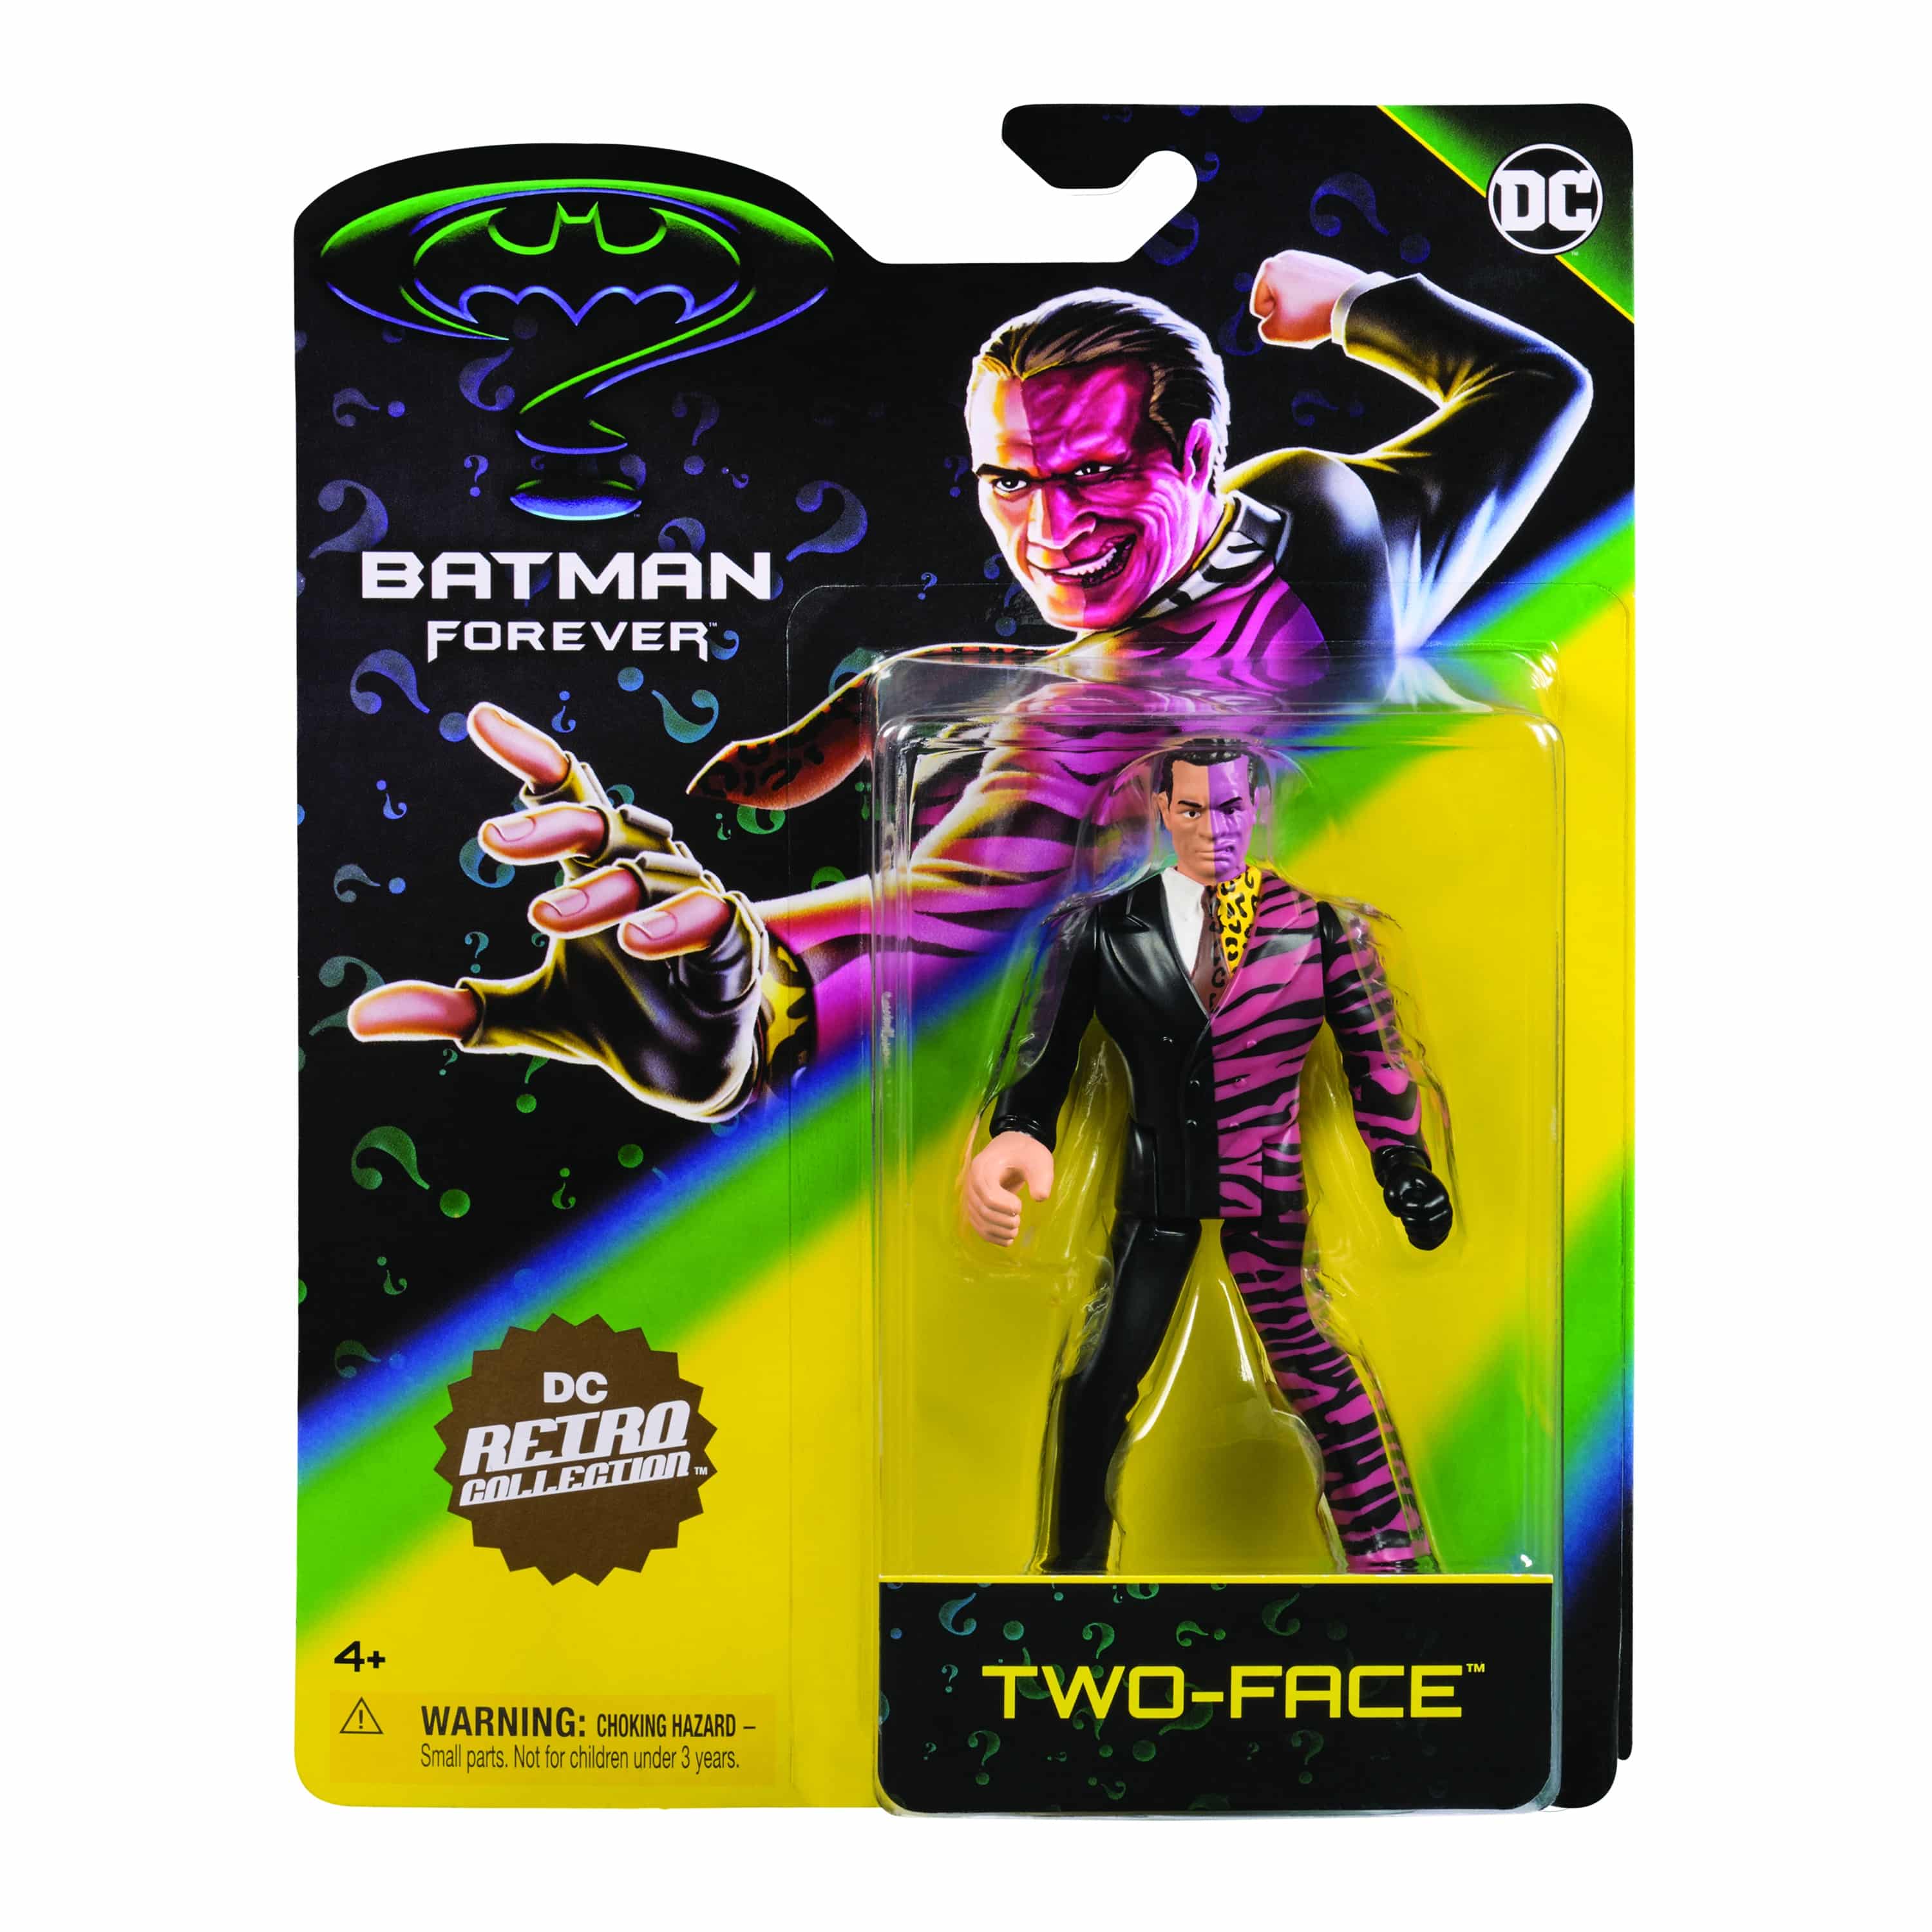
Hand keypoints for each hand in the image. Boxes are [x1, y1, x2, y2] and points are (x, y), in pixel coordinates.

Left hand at [349, 703, 769, 1119]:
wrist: (687, 1077)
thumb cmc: (611, 1021)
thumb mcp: (523, 1017)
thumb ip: (453, 1011)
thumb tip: (359, 1018)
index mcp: (595, 873)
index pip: (567, 795)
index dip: (531, 754)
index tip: (480, 722)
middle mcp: (645, 875)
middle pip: (605, 823)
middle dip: (551, 825)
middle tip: (491, 841)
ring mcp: (693, 905)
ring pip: (651, 874)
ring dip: (599, 893)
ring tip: (542, 921)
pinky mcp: (734, 948)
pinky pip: (716, 917)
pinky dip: (678, 923)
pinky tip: (636, 940)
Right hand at [964, 1131, 1054, 1245]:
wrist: (1013, 1149)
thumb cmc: (1026, 1154)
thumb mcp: (1038, 1161)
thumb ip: (1041, 1178)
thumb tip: (1040, 1198)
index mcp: (983, 1168)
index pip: (989, 1197)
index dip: (1006, 1207)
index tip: (1020, 1206)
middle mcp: (972, 1182)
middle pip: (983, 1211)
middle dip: (1004, 1221)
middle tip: (1019, 1221)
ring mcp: (972, 1195)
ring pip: (979, 1221)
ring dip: (998, 1232)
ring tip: (1015, 1232)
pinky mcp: (976, 1205)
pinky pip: (978, 1225)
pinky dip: (992, 1236)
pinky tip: (1007, 1240)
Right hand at [1249, 249, 1365, 347]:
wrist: (1354, 302)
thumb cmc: (1311, 316)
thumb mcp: (1275, 332)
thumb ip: (1264, 328)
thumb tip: (1279, 317)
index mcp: (1269, 267)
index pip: (1259, 309)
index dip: (1274, 321)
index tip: (1294, 317)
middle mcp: (1286, 257)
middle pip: (1277, 301)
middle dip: (1288, 314)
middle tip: (1307, 317)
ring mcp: (1308, 258)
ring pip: (1295, 297)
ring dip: (1302, 310)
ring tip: (1319, 312)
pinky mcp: (1326, 264)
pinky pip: (1312, 291)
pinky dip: (1317, 301)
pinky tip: (1329, 305)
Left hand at [1372, 1146, 1453, 1250]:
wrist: (1411, 1181)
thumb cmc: (1402, 1182)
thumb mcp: (1394, 1184)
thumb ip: (1393, 1198)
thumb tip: (1399, 1213)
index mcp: (1439, 1193)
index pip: (1425, 1209)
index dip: (1409, 1209)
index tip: (1403, 1203)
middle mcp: (1446, 1207)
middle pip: (1431, 1225)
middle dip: (1411, 1222)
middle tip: (1403, 1215)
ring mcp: (1445, 1220)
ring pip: (1434, 1237)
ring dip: (1414, 1233)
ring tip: (1406, 1223)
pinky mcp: (1439, 1229)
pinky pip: (1434, 1243)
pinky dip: (1421, 1243)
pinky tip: (1411, 1236)